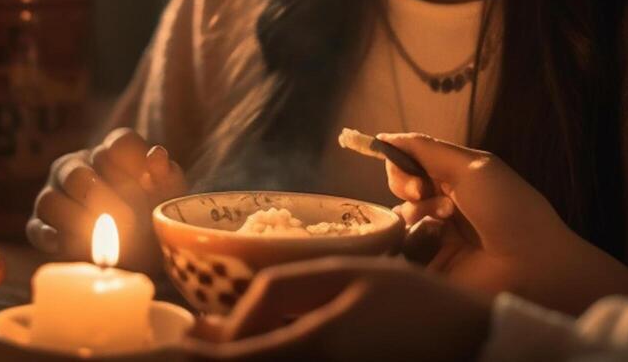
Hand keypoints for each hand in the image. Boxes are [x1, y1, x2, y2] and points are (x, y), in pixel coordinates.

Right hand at [25, 127, 187, 273]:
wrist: (137, 252)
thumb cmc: (150, 215)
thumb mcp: (167, 198)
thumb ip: (166, 175)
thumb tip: (157, 154)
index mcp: (112, 152)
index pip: (120, 142)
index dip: (134, 163)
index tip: (147, 185)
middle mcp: (78, 166)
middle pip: (75, 171)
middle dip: (100, 197)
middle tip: (124, 220)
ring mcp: (56, 194)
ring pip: (50, 199)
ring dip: (75, 220)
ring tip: (100, 240)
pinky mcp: (41, 224)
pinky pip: (35, 226)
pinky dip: (46, 235)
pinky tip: (61, 244)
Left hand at [187, 256, 490, 360]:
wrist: (475, 346)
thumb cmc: (415, 304)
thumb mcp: (346, 274)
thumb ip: (278, 292)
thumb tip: (216, 326)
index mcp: (311, 348)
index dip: (187, 357)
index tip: (152, 348)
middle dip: (209, 358)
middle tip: (171, 346)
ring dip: (239, 358)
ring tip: (218, 345)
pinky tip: (256, 346)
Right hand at [378, 133, 627, 313]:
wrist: (531, 263)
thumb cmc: (508, 207)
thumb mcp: (472, 166)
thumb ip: (426, 149)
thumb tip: (383, 137)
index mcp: (456, 178)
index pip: (410, 162)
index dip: (400, 162)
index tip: (400, 159)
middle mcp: (443, 204)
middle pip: (399, 187)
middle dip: (406, 183)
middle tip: (422, 191)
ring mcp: (436, 238)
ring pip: (400, 216)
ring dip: (418, 211)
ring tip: (445, 220)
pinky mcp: (430, 267)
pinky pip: (402, 248)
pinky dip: (415, 238)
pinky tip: (437, 241)